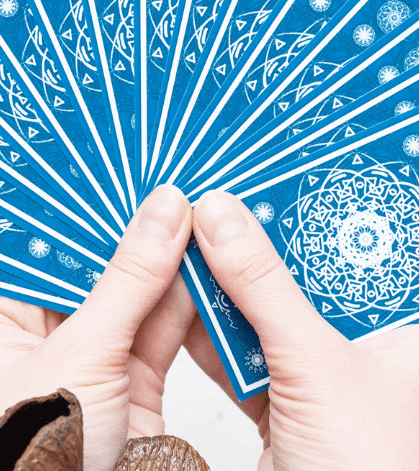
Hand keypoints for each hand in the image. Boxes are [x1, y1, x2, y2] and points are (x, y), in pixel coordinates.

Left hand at [0, 185, 193, 470]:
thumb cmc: (33, 461)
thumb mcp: (80, 357)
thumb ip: (131, 279)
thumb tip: (166, 208)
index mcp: (6, 325)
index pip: (45, 245)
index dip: (84, 202)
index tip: (126, 161)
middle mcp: (50, 338)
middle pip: (99, 265)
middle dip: (140, 226)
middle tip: (180, 177)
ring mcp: (97, 360)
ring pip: (141, 294)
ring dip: (175, 260)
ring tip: (207, 210)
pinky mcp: (138, 385)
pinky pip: (168, 329)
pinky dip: (195, 302)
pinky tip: (214, 265)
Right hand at [188, 190, 418, 470]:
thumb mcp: (314, 365)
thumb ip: (264, 288)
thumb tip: (224, 214)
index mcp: (415, 326)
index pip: (380, 244)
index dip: (337, 204)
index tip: (296, 163)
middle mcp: (379, 345)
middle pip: (322, 274)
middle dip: (275, 241)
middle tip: (238, 187)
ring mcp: (333, 376)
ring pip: (283, 312)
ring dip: (241, 283)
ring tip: (205, 230)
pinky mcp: (292, 405)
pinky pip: (255, 354)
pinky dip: (222, 332)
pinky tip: (191, 297)